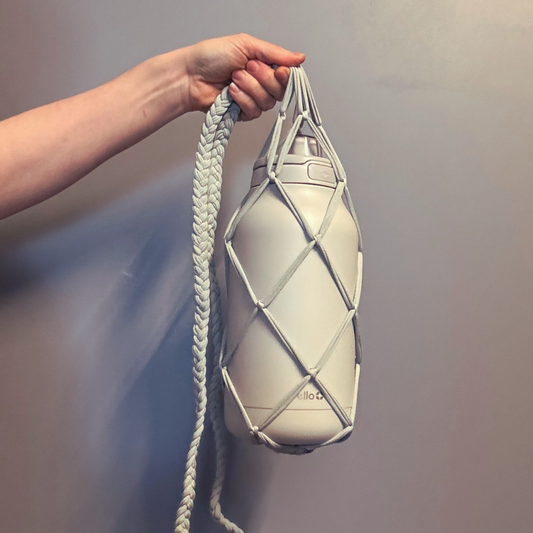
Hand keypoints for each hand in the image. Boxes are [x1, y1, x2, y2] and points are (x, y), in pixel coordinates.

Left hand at [182, 33, 305, 121]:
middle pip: (280, 90)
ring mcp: (253, 99)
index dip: (285, 76)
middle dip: (262, 78)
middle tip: (245, 68)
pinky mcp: (244, 113)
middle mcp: (261, 83)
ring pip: (267, 102)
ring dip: (250, 88)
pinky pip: (254, 112)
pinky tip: (230, 93)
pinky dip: (242, 100)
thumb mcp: (246, 45)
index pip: (287, 76)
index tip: (278, 70)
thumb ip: (275, 53)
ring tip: (233, 78)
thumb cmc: (211, 57)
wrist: (191, 76)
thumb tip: (299, 58)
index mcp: (265, 65)